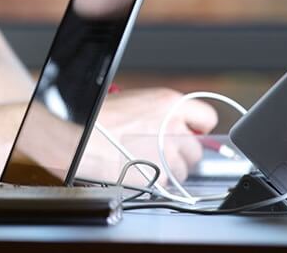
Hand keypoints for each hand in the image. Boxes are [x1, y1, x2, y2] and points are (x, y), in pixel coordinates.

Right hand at [77, 88, 218, 182]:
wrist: (80, 140)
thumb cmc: (97, 120)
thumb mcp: (132, 102)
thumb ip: (158, 113)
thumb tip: (165, 124)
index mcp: (169, 103)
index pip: (207, 118)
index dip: (197, 128)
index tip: (191, 133)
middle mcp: (174, 127)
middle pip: (197, 148)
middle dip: (182, 153)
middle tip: (162, 152)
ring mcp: (169, 154)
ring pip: (184, 170)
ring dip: (170, 170)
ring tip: (146, 163)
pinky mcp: (160, 177)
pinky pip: (167, 184)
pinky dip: (156, 182)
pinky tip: (139, 172)